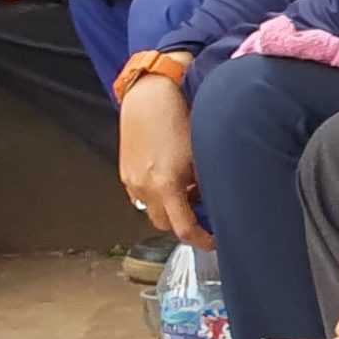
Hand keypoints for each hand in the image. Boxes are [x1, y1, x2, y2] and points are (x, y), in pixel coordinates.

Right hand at [117, 77, 208, 246]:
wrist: (149, 97)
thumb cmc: (180, 121)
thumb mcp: (202, 157)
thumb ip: (205, 186)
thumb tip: (213, 204)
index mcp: (166, 185)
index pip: (183, 229)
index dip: (201, 240)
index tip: (214, 241)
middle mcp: (145, 187)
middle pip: (165, 224)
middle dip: (184, 223)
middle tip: (203, 213)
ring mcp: (131, 181)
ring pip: (151, 211)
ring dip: (169, 209)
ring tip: (187, 191)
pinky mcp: (124, 173)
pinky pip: (141, 197)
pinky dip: (156, 197)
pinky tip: (170, 180)